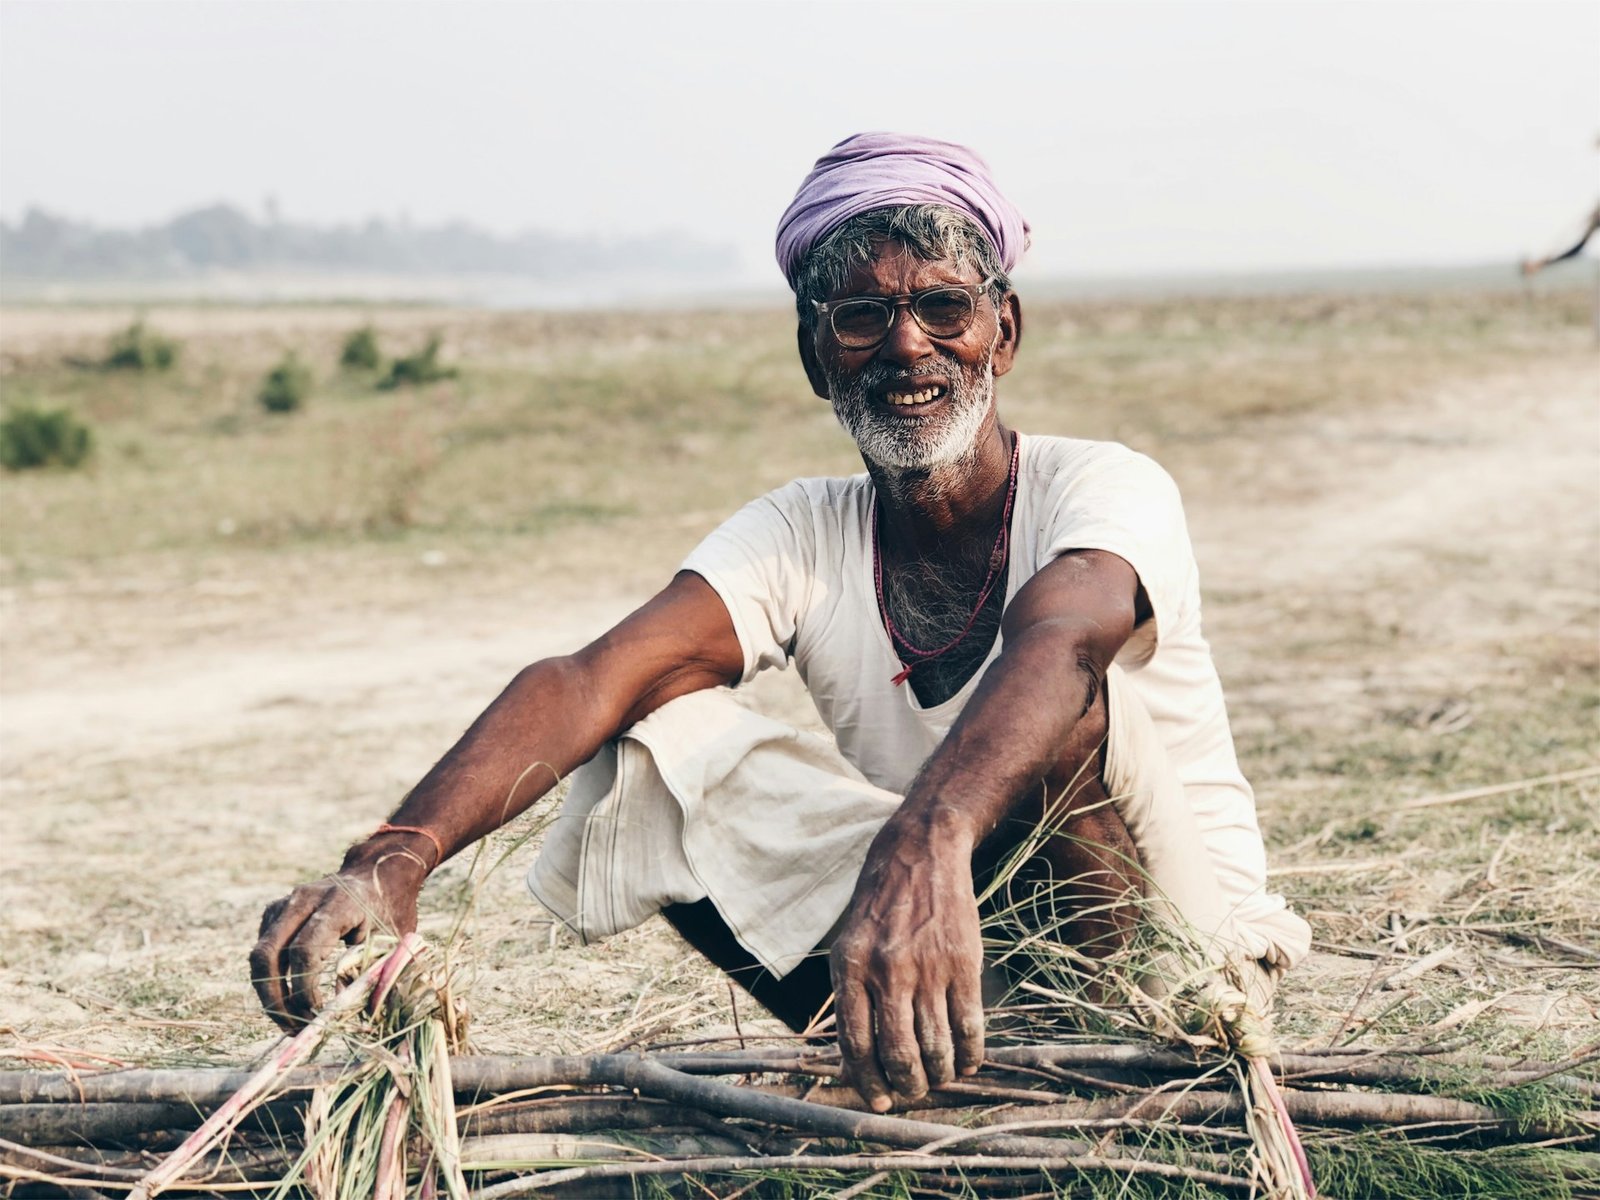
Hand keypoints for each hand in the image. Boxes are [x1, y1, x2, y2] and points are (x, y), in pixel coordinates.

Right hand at [249, 841, 426, 1028]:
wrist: (379, 873)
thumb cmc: (390, 910)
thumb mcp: (391, 942)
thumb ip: (368, 976)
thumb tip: (340, 1016)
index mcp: (336, 903)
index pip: (305, 951)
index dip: (305, 989)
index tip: (317, 1015)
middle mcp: (302, 899)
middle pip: (268, 954)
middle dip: (275, 999)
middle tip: (294, 1029)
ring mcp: (284, 904)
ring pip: (259, 955)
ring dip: (270, 993)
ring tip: (291, 1022)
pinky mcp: (275, 913)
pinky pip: (263, 951)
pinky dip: (271, 979)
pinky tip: (290, 1001)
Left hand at [829, 827, 985, 1111]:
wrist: (920, 854)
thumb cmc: (880, 908)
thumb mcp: (850, 947)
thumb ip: (850, 1000)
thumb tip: (854, 1064)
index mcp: (852, 970)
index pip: (856, 1045)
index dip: (868, 1082)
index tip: (878, 1101)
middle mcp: (888, 972)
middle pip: (899, 1054)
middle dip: (907, 1086)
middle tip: (913, 1093)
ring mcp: (929, 968)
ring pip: (936, 1046)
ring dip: (940, 1074)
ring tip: (939, 1078)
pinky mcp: (964, 963)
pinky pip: (969, 1025)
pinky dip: (970, 1053)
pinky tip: (968, 1061)